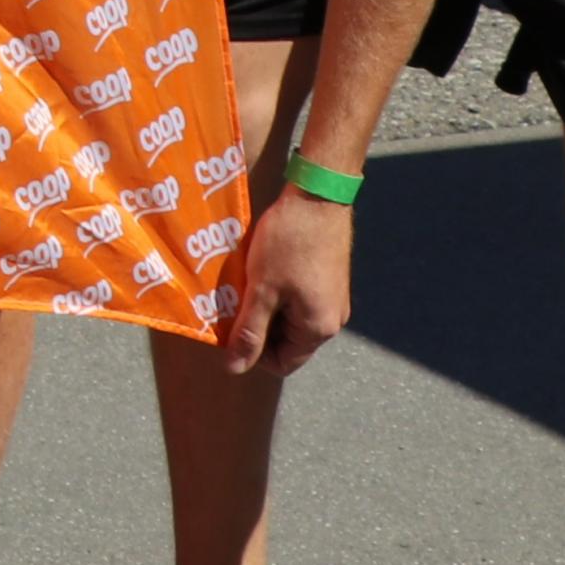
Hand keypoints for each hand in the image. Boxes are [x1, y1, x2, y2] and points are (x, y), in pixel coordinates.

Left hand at [222, 187, 352, 377]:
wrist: (318, 195)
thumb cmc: (289, 243)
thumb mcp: (262, 290)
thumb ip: (249, 332)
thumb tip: (235, 369)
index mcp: (318, 329)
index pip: (282, 364)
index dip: (252, 352)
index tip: (230, 327)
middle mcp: (332, 319)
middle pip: (287, 341)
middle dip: (257, 325)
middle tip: (233, 302)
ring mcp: (333, 297)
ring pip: (291, 317)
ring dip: (265, 305)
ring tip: (245, 283)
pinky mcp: (329, 277)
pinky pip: (299, 297)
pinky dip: (278, 290)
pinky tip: (261, 269)